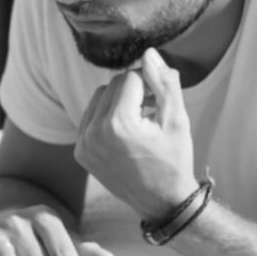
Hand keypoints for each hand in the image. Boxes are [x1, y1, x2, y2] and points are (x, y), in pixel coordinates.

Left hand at [75, 47, 197, 219]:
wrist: (162, 202)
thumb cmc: (174, 160)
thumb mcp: (177, 119)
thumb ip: (164, 83)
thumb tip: (149, 53)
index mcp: (118, 124)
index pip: (131, 77)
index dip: (150, 82)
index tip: (161, 99)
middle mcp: (95, 133)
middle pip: (113, 85)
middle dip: (134, 91)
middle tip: (153, 109)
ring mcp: (84, 144)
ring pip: (99, 98)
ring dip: (119, 101)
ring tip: (140, 120)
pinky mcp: (80, 152)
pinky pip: (90, 117)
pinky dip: (106, 116)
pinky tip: (125, 131)